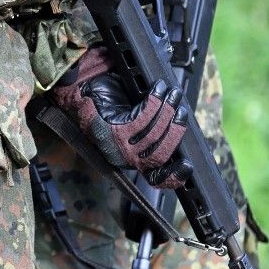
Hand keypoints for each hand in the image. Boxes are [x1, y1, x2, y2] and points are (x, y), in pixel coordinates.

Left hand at [51, 47, 191, 187]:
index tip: (188, 164)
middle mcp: (122, 159)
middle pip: (159, 155)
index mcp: (131, 160)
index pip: (155, 178)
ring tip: (172, 92)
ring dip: (167, 110)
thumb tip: (179, 120)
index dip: (174, 175)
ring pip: (152, 134)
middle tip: (182, 109)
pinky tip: (157, 89)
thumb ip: (154, 127)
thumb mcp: (134, 118)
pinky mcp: (108, 132)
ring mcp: (115, 147)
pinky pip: (140, 120)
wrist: (79, 90)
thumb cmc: (109, 103)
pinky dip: (153, 103)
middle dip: (176, 130)